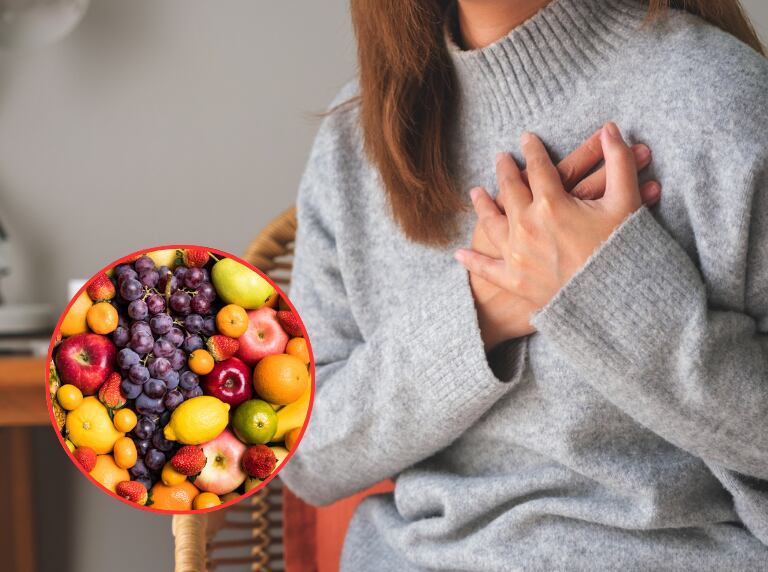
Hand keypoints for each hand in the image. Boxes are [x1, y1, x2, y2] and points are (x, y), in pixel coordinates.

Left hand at [468, 125, 660, 349]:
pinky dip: (472, 260)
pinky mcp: (514, 280)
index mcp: (551, 203)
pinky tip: (460, 253)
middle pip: (510, 189)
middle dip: (505, 171)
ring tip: (476, 192)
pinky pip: (487, 268)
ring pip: (492, 222)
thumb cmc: (622, 251)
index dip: (532, 150)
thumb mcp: (626, 202)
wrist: (615, 302)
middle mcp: (526, 225)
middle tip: (500, 158)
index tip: (526, 139)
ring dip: (483, 205)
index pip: (537, 167)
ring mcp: (516, 253)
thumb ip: (618, 161)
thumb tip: (610, 128)